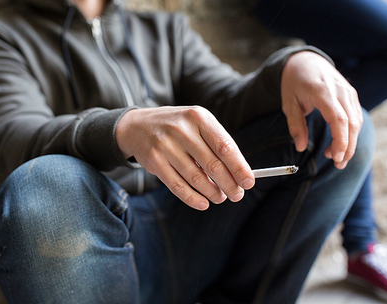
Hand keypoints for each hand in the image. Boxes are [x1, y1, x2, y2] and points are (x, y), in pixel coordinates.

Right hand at [115, 106, 254, 209]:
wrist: (137, 126)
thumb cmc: (177, 127)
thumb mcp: (196, 124)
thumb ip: (216, 144)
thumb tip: (239, 173)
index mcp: (199, 117)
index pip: (225, 146)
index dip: (239, 167)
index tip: (249, 182)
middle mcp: (182, 130)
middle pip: (213, 165)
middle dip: (229, 184)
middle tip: (237, 195)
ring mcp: (166, 146)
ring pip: (196, 178)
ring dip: (212, 193)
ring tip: (220, 197)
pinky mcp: (154, 162)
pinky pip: (178, 186)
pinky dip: (193, 198)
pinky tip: (203, 203)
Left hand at [281, 51, 362, 168]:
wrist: (305, 61)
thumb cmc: (294, 83)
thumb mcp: (288, 104)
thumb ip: (295, 125)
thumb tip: (300, 147)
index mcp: (322, 92)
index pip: (339, 119)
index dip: (340, 140)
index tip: (336, 157)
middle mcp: (340, 91)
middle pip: (352, 123)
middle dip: (348, 147)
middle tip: (338, 165)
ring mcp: (348, 92)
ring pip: (357, 121)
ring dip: (349, 142)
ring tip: (334, 157)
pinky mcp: (351, 95)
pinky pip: (356, 117)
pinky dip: (350, 133)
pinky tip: (338, 144)